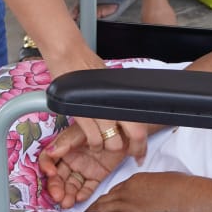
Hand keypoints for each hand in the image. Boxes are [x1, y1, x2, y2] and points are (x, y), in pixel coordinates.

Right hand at [34, 33, 150, 163]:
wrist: (69, 55)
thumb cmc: (87, 65)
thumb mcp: (111, 82)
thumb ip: (118, 99)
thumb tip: (125, 111)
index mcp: (124, 96)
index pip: (142, 124)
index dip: (143, 143)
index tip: (141, 153)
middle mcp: (116, 104)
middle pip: (136, 135)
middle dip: (134, 150)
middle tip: (131, 155)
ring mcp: (101, 111)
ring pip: (114, 142)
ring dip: (109, 147)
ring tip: (104, 144)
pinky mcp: (84, 114)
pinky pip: (94, 139)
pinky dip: (94, 144)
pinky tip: (93, 143)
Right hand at [38, 123, 128, 207]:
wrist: (122, 131)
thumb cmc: (100, 126)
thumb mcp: (80, 132)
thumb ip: (65, 143)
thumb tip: (50, 153)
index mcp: (64, 148)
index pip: (49, 159)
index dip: (46, 167)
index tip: (51, 173)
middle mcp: (71, 160)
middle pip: (59, 176)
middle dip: (56, 187)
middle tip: (58, 196)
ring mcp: (84, 169)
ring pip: (72, 184)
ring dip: (68, 194)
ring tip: (67, 202)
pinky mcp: (96, 176)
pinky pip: (88, 187)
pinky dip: (83, 193)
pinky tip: (79, 198)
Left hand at [93, 171, 187, 211]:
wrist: (184, 194)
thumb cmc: (177, 186)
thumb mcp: (157, 181)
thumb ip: (145, 187)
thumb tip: (143, 196)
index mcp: (134, 180)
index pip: (115, 191)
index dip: (107, 199)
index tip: (103, 204)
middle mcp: (127, 192)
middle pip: (105, 200)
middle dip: (95, 208)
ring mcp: (129, 205)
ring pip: (105, 210)